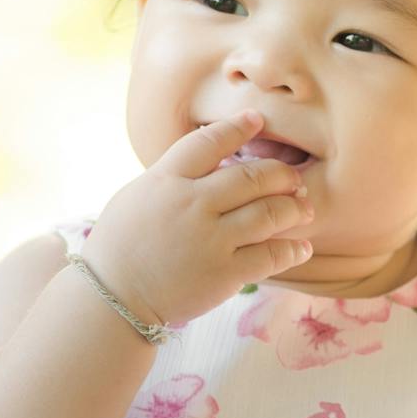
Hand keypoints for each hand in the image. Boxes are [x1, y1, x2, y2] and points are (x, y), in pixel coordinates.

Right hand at [80, 114, 315, 326]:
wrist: (113, 297)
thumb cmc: (122, 245)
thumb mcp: (139, 196)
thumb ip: (175, 177)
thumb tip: (214, 161)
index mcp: (166, 180)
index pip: (209, 142)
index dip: (238, 128)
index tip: (258, 120)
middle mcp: (192, 204)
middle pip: (252, 176)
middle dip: (281, 174)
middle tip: (293, 178)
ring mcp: (211, 239)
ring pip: (270, 213)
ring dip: (294, 208)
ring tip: (303, 209)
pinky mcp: (225, 273)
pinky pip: (271, 255)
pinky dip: (293, 250)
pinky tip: (302, 247)